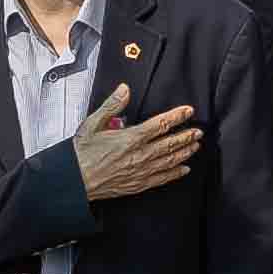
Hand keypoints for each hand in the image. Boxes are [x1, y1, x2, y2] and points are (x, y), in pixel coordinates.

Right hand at [67, 84, 203, 202]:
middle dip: (186, 136)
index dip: (177, 116)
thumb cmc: (81, 153)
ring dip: (184, 152)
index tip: (188, 111)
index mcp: (131, 138)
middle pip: (170, 143)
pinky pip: (162, 178)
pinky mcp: (138, 184)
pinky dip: (175, 173)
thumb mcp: (92, 123)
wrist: (74, 180)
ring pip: (170, 160)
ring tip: (195, 146)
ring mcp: (141, 171)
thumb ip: (112, 105)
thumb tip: (125, 89)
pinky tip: (183, 170)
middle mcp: (140, 155)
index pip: (161, 124)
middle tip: (198, 131)